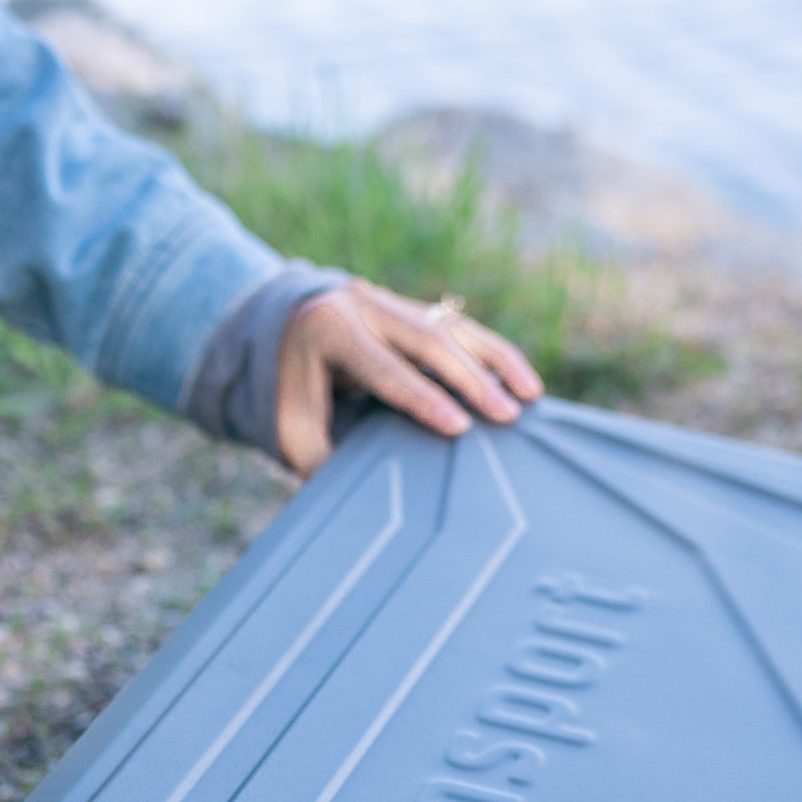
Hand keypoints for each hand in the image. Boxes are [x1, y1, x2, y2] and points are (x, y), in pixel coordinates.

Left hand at [274, 279, 541, 478]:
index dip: (423, 398)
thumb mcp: (288, 426)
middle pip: (427, 339)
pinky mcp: (409, 307)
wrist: (271, 326)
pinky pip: (457, 326)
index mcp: (327, 330)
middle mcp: (362, 305)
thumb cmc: (285, 388)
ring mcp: (389, 301)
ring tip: (530, 394)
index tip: (459, 426)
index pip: (384, 367)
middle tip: (506, 414)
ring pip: (451, 326)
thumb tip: (364, 500)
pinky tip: (521, 378)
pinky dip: (491, 352)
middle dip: (470, 378)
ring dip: (495, 360)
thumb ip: (323, 458)